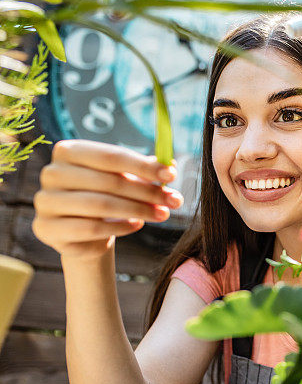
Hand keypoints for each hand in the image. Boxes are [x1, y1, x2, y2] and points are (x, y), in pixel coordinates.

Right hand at [32, 140, 183, 259]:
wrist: (84, 231)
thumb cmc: (108, 196)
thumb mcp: (126, 178)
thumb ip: (145, 170)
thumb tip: (171, 164)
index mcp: (68, 151)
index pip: (111, 156)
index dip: (144, 166)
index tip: (172, 175)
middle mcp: (52, 173)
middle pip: (108, 182)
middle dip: (147, 192)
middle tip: (174, 201)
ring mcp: (45, 202)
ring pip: (100, 206)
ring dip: (138, 210)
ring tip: (162, 214)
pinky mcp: (46, 228)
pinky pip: (90, 228)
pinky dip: (119, 227)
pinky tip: (137, 225)